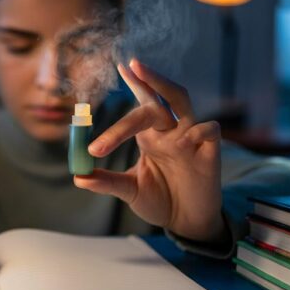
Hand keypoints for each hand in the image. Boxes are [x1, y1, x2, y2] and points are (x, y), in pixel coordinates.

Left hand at [74, 58, 225, 243]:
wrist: (187, 223)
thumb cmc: (161, 201)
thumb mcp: (130, 191)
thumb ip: (106, 182)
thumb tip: (78, 177)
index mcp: (151, 136)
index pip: (142, 103)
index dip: (135, 83)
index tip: (119, 66)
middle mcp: (170, 132)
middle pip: (158, 99)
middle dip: (146, 82)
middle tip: (129, 67)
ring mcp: (191, 140)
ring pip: (183, 102)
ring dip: (166, 87)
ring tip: (150, 77)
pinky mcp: (211, 154)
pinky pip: (209, 130)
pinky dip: (197, 131)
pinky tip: (182, 143)